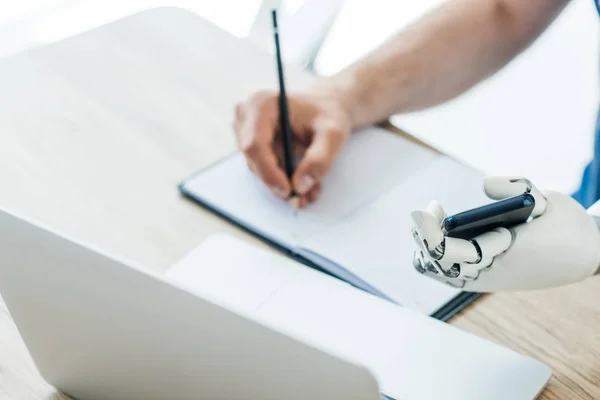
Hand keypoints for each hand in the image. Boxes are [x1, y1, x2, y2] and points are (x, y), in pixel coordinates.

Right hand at [233, 87, 350, 207]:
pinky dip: (284, 180)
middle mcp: (247, 116)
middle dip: (278, 182)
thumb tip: (300, 186)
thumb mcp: (332, 133)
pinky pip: (264, 170)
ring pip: (259, 168)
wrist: (325, 108)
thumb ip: (320, 159)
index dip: (269, 172)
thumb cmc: (328, 113)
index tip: (288, 191)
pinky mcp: (253, 145)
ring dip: (283, 184)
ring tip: (310, 191)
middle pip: (254, 159)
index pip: (255, 144)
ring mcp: (246, 131)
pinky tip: (306, 184)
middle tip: (302, 199)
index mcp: (262, 104)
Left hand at [410, 177, 599, 291]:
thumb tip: (484, 184)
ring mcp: (485, 280)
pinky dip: (437, 260)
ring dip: (428, 248)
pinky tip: (433, 240)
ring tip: (427, 222)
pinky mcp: (486, 280)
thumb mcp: (547, 200)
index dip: (432, 230)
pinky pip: (450, 274)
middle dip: (426, 234)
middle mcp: (488, 273)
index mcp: (500, 255)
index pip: (447, 251)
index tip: (434, 206)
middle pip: (437, 261)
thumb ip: (516, 187)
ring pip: (441, 271)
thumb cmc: (566, 226)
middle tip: (430, 209)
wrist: (587, 255)